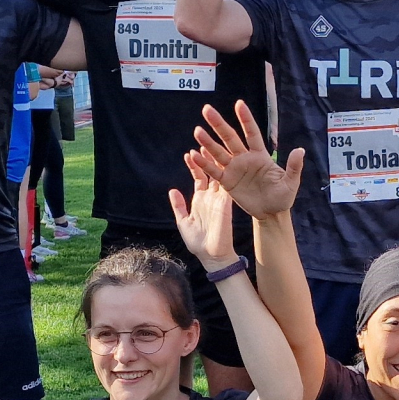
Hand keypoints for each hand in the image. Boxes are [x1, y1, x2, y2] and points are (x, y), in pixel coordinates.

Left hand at [170, 155, 240, 269]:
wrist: (212, 256)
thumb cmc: (198, 242)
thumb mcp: (183, 222)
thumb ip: (179, 206)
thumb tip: (172, 190)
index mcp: (200, 200)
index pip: (199, 178)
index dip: (194, 166)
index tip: (188, 154)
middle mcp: (211, 197)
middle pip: (210, 173)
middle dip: (206, 158)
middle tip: (203, 142)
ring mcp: (220, 200)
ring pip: (219, 176)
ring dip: (216, 162)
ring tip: (211, 146)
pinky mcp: (226, 204)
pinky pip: (225, 186)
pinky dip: (223, 174)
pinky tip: (223, 162)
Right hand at [191, 102, 303, 219]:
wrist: (271, 213)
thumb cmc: (283, 196)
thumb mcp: (291, 183)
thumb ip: (294, 167)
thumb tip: (300, 150)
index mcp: (260, 155)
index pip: (251, 133)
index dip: (245, 119)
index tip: (239, 104)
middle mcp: (245, 158)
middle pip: (230, 138)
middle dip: (218, 124)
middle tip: (207, 109)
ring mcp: (234, 169)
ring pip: (219, 152)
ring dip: (208, 141)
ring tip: (197, 130)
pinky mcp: (227, 182)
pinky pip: (214, 171)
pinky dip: (204, 163)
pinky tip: (193, 154)